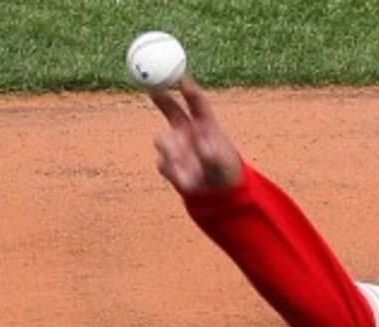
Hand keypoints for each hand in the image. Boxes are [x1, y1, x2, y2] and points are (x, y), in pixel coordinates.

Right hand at [150, 76, 242, 193]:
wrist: (218, 194)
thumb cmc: (225, 172)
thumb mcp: (225, 164)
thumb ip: (213, 155)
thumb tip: (202, 147)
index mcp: (206, 126)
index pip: (197, 104)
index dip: (189, 90)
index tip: (182, 79)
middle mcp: (188, 132)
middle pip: (170, 109)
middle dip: (160, 96)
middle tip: (153, 90)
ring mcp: (176, 147)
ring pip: (162, 139)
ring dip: (168, 146)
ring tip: (180, 159)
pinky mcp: (169, 165)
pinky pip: (162, 164)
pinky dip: (170, 170)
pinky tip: (184, 178)